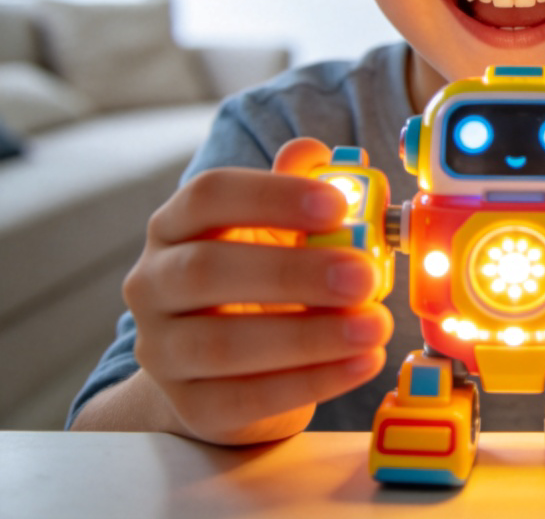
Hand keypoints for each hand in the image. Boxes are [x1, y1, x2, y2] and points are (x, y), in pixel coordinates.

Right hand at [121, 166, 392, 444]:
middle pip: (206, 271)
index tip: (339, 205)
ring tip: (375, 325)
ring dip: (310, 336)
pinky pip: (246, 399)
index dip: (272, 196)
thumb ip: (297, 189)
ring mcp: (162, 350)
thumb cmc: (259, 276)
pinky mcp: (191, 407)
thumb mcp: (277, 228)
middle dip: (293, 273)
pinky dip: (312, 381)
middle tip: (364, 275)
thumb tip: (314, 153)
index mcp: (176, 225)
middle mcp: (153, 284)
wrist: (222, 367)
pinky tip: (363, 362)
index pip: (208, 195)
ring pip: (223, 345)